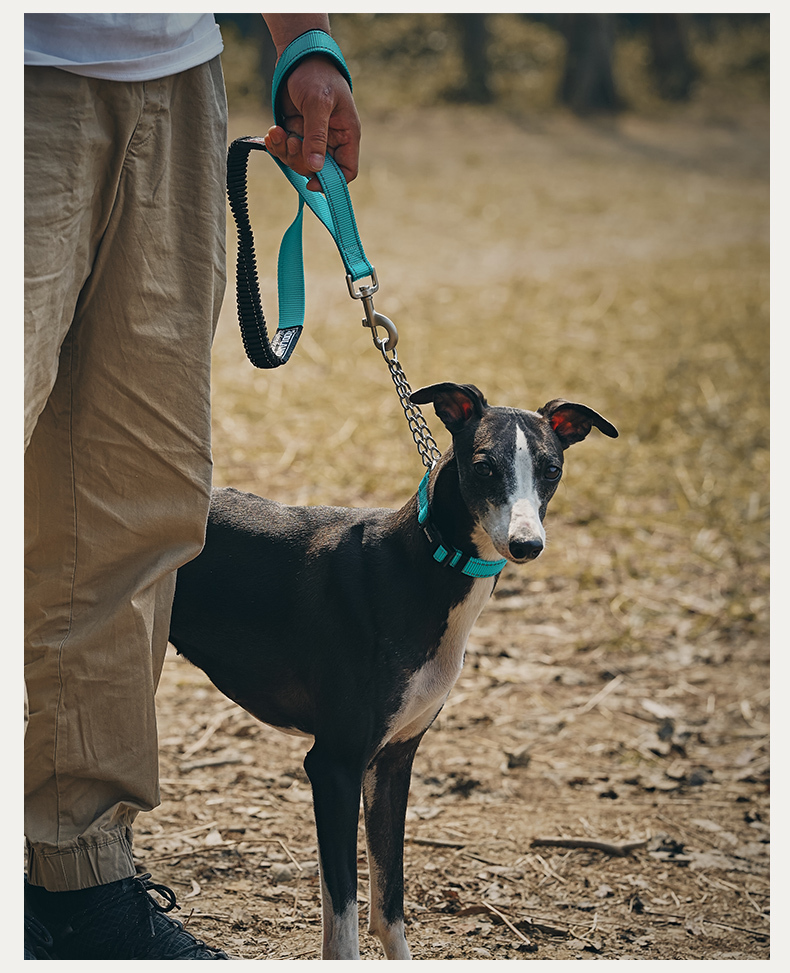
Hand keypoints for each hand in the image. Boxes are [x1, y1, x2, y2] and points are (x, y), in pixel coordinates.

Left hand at [264, 55, 360, 190]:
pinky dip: (277, 144)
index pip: (346, 171)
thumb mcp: (318, 104)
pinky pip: (286, 150)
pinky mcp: (296, 132)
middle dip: (300, 160)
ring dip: (285, 152)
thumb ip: (317, 136)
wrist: (298, 56)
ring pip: (299, 162)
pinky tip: (272, 132)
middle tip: (291, 142)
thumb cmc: (316, 75)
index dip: (331, 182)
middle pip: (318, 170)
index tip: (312, 181)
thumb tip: (316, 168)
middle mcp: (331, 141)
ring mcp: (312, 138)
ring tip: (277, 133)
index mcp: (347, 135)